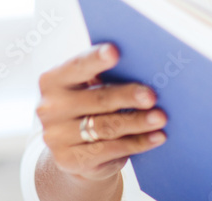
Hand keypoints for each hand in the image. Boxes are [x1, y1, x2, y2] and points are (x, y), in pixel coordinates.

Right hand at [36, 43, 167, 182]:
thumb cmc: (91, 102)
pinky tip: (157, 137)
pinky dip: (138, 143)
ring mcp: (56, 137)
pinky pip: (110, 150)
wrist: (75, 148)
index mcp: (54, 79)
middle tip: (152, 96)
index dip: (96, 58)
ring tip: (161, 118)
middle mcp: (50, 107)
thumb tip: (146, 67)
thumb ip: (109, 74)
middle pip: (97, 98)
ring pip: (106, 126)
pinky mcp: (70, 160)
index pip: (78, 65)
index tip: (115, 51)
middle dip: (128, 96)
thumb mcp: (91, 86)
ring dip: (138, 122)